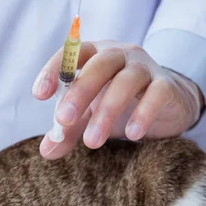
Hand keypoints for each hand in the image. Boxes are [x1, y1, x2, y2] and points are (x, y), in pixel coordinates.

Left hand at [33, 40, 204, 158]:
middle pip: (99, 66)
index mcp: (94, 55)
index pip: (72, 54)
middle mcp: (119, 54)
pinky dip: (144, 113)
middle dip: (79, 93)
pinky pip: (156, 94)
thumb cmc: (118, 104)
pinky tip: (132, 134)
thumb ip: (67, 131)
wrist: (166, 104)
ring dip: (107, 111)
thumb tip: (46, 151)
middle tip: (64, 120)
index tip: (39, 94)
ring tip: (92, 142)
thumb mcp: (88, 116)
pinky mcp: (167, 85)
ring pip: (126, 81)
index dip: (54, 70)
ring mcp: (145, 67)